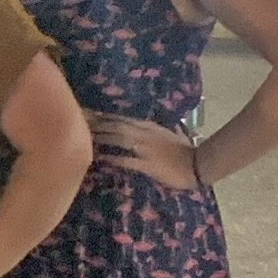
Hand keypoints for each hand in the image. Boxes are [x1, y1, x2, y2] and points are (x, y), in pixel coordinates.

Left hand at [86, 112, 200, 189]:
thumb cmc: (186, 151)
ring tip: (84, 136)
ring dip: (101, 136)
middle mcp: (145, 133)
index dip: (103, 116)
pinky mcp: (147, 163)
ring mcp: (145, 148)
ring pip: (118, 138)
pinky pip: (125, 160)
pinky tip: (99, 158)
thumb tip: (151, 127)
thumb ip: (159, 130)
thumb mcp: (171, 135)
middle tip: (79, 120)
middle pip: (116, 125)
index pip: (122, 118)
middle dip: (97, 122)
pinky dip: (111, 158)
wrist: (198, 165)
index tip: (88, 113)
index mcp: (149, 126)